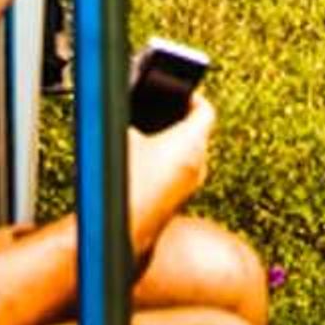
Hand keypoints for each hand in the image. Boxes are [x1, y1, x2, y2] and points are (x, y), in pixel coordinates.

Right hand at [128, 90, 216, 258]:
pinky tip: (142, 166)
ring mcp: (190, 186)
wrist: (119, 231)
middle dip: (180, 121)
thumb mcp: (119, 139)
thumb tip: (121, 110)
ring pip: (189, 155)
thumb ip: (127, 119)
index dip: (192, 97)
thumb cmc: (124, 186)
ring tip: (147, 138)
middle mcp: (199, 164)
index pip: (205, 109)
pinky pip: (180, 175)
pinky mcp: (177, 202)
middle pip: (198, 133)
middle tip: (160, 113)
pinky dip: (167, 166)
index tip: (180, 93)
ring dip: (173, 145)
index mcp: (192, 141)